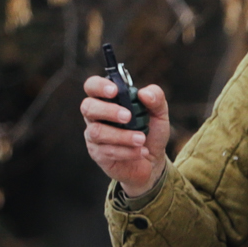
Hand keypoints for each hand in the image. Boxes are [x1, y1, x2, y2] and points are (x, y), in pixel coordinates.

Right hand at [82, 74, 171, 196]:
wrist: (153, 160)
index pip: (92, 86)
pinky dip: (127, 151)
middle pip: (88, 107)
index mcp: (107, 100)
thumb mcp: (159, 113)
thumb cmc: (151, 131)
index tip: (114, 91)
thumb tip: (144, 94)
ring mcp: (94, 135)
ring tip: (141, 139)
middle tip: (128, 116)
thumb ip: (156, 98)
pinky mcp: (98, 154)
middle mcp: (96, 116)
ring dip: (122, 135)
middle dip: (108, 110)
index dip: (99, 86)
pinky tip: (141, 151)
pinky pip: (107, 151)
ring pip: (97, 131)